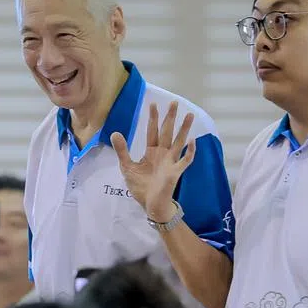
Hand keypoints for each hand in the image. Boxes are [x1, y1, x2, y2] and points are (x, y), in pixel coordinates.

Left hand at [111, 102, 196, 222]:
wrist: (149, 204)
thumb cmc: (140, 186)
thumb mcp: (127, 167)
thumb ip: (122, 151)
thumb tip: (115, 132)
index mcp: (152, 151)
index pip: (153, 131)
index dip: (153, 118)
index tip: (153, 104)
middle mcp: (163, 153)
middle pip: (167, 132)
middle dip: (170, 118)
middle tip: (174, 102)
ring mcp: (171, 162)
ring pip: (179, 142)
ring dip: (184, 129)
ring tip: (189, 115)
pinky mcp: (175, 172)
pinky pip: (185, 160)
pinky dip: (190, 152)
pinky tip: (192, 141)